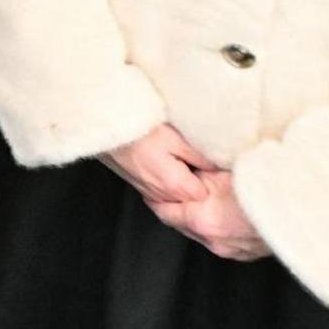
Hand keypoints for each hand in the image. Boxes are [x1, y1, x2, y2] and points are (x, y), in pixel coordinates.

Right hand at [101, 123, 218, 209]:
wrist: (108, 129)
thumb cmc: (140, 132)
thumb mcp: (177, 140)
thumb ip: (201, 158)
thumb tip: (220, 168)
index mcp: (176, 186)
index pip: (206, 196)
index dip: (213, 182)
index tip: (215, 168)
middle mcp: (162, 195)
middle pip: (191, 199)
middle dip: (199, 184)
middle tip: (200, 163)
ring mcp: (150, 192)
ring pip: (177, 195)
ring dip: (184, 182)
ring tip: (184, 161)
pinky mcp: (141, 186)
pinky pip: (163, 191)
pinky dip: (169, 181)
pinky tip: (168, 164)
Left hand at [155, 170, 271, 261]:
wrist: (306, 208)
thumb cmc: (270, 186)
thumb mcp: (226, 173)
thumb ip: (201, 175)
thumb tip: (188, 173)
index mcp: (204, 220)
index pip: (166, 211)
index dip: (157, 197)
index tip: (152, 186)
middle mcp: (215, 240)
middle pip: (181, 223)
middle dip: (175, 207)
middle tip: (171, 189)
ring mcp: (233, 250)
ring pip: (202, 233)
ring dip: (197, 217)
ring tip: (200, 198)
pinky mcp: (247, 253)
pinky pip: (222, 240)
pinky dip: (216, 226)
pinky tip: (223, 212)